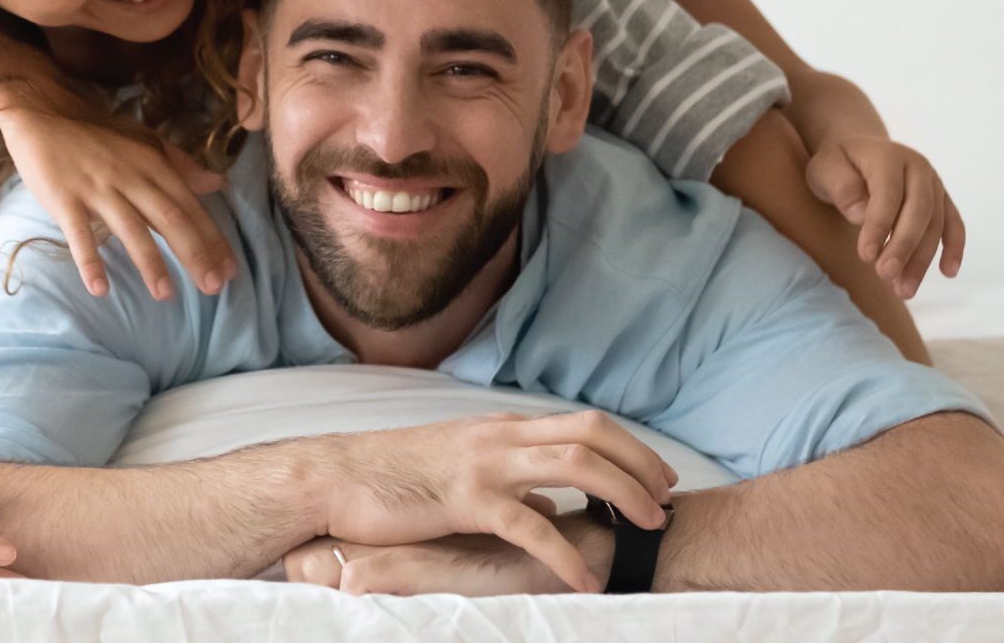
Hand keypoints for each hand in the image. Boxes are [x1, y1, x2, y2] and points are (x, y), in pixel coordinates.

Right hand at [0, 105, 233, 299]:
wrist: (43, 114)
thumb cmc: (97, 134)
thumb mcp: (144, 143)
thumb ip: (180, 165)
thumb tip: (217, 183)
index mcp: (152, 164)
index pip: (190, 206)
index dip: (212, 238)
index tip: (230, 269)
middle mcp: (130, 176)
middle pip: (169, 218)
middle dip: (194, 253)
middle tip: (213, 288)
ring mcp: (96, 188)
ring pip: (130, 228)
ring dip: (150, 263)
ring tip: (166, 294)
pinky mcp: (64, 199)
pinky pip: (78, 234)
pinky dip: (89, 261)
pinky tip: (100, 289)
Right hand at [313, 413, 673, 593]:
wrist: (334, 479)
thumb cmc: (393, 480)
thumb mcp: (460, 473)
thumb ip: (508, 485)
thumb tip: (546, 510)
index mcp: (502, 428)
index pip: (584, 423)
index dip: (631, 447)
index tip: (659, 477)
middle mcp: (501, 437)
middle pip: (594, 434)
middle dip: (641, 466)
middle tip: (668, 501)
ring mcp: (485, 464)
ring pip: (576, 464)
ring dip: (623, 495)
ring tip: (647, 530)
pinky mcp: (465, 500)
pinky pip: (530, 526)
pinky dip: (566, 554)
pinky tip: (585, 581)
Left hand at [803, 134, 964, 296]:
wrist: (859, 153)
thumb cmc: (838, 165)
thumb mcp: (825, 169)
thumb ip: (840, 187)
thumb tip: (861, 214)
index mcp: (888, 156)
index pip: (888, 194)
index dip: (879, 226)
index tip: (866, 256)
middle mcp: (918, 167)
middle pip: (919, 209)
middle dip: (904, 246)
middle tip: (885, 275)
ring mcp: (934, 183)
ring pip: (936, 223)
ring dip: (922, 258)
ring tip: (904, 290)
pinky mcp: (942, 199)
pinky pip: (954, 224)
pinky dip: (954, 248)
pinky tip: (948, 273)